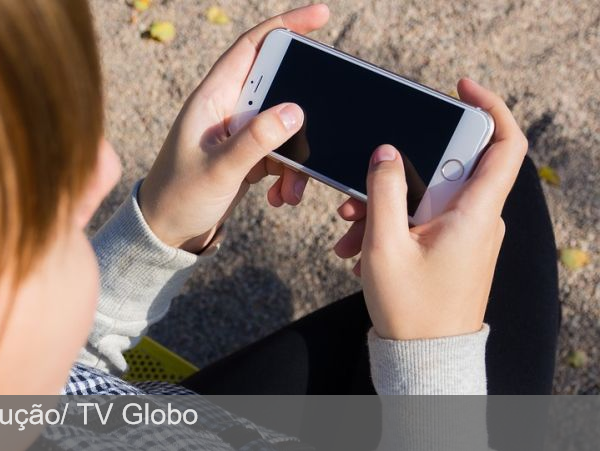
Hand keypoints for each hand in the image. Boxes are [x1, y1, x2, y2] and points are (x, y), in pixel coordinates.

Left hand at [139, 5, 329, 252]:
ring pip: (284, 127)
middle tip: (323, 126)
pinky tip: (280, 197)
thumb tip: (296, 110)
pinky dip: (288, 174)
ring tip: (292, 190)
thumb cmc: (178, 197)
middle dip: (302, 112)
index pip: (252, 47)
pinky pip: (281, 153)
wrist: (166, 233)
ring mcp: (238, 132)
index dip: (286, 26)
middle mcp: (226, 109)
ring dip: (296, 157)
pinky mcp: (246, 155)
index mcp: (212, 98)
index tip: (321, 16)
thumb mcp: (220, 169)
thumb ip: (257, 140)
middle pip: (278, 87)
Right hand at [334, 79, 527, 339]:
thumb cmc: (411, 309)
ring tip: (349, 227)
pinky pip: (423, 219)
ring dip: (386, 203)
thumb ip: (384, 191)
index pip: (505, 145)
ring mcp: (467, 235)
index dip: (490, 108)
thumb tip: (388, 152)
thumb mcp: (385, 245)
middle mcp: (479, 219)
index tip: (461, 90)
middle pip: (448, 168)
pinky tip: (358, 245)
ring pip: (428, 196)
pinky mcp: (453, 248)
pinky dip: (392, 223)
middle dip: (401, 170)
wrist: (424, 359)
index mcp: (476, 214)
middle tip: (364, 183)